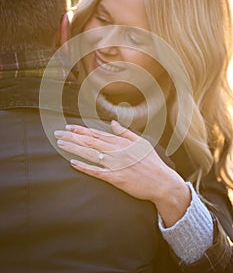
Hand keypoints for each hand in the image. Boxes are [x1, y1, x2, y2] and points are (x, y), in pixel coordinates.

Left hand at [54, 120, 190, 226]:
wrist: (161, 182)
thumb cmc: (152, 162)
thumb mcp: (141, 142)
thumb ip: (125, 132)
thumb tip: (112, 123)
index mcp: (121, 142)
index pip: (97, 134)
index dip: (81, 130)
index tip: (69, 127)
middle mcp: (115, 151)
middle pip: (89, 142)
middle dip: (72, 136)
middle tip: (57, 133)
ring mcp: (114, 165)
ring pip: (90, 154)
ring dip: (74, 148)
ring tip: (61, 144)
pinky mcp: (114, 178)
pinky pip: (96, 171)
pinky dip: (84, 166)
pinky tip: (72, 162)